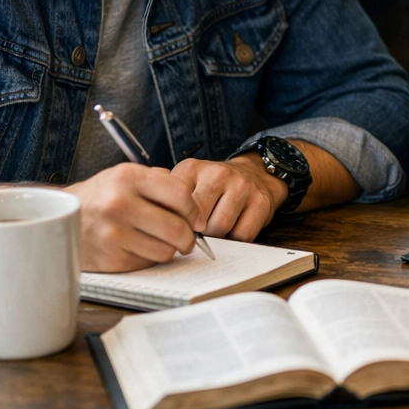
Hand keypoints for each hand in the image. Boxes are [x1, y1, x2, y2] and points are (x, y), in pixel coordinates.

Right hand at [66, 163, 202, 272]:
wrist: (60, 218)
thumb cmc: (102, 196)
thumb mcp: (126, 176)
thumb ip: (160, 182)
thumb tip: (195, 207)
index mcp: (128, 177)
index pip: (180, 193)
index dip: (194, 209)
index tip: (195, 218)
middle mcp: (119, 203)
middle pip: (177, 227)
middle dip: (190, 237)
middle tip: (189, 238)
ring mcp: (112, 233)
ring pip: (165, 250)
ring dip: (170, 249)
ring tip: (163, 242)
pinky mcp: (109, 259)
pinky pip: (147, 263)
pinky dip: (150, 258)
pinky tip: (141, 248)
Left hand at [170, 154, 287, 241]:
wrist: (255, 173)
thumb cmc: (213, 186)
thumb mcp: (186, 183)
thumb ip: (164, 197)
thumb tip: (146, 216)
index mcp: (193, 168)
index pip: (175, 202)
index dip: (173, 223)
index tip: (175, 230)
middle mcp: (219, 173)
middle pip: (198, 217)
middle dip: (194, 233)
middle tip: (195, 236)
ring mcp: (242, 186)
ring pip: (221, 227)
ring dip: (216, 237)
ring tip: (214, 231)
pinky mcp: (261, 202)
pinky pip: (242, 235)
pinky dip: (235, 240)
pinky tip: (232, 230)